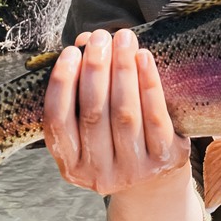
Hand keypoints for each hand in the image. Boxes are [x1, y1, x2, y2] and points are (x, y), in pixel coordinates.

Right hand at [43, 28, 190, 195]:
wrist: (155, 183)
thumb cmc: (115, 142)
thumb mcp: (90, 129)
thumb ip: (81, 91)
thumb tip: (84, 41)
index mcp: (70, 165)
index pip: (58, 121)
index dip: (62, 84)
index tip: (70, 52)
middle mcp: (97, 173)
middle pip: (93, 113)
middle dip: (95, 69)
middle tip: (100, 37)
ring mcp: (132, 170)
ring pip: (124, 113)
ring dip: (122, 70)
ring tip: (123, 39)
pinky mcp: (163, 160)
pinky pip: (155, 116)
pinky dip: (149, 83)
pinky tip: (144, 58)